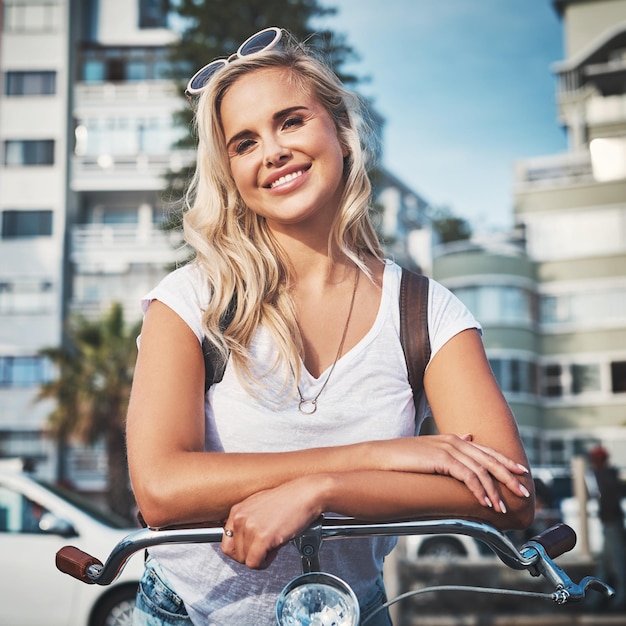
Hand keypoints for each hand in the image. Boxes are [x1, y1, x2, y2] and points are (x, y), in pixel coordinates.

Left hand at [221, 476, 323, 568]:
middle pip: (234, 554)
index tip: (251, 549)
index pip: (227, 542)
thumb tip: (243, 541)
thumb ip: (247, 522)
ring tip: (273, 544)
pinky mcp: (263, 537)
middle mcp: (240, 518)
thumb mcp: (259, 506)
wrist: (306, 494)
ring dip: (260, 558)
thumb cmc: (288, 500)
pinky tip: (275, 549)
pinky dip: (265, 562)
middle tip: (264, 548)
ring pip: (244, 560)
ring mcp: (250, 527)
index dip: (241, 550)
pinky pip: (254, 563)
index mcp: (237, 510)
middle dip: (249, 555)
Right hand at [372, 433, 529, 512]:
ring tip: (502, 507)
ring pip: (480, 469)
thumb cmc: (402, 458)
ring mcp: (447, 448)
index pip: (486, 450)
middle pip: (489, 458)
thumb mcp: (430, 450)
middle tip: (524, 492)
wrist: (380, 456)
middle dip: (508, 476)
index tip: (522, 473)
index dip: (505, 461)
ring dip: (494, 490)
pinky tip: (485, 502)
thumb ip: (451, 447)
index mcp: (453, 439)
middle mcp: (454, 441)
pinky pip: (467, 476)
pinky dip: (479, 490)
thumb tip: (469, 437)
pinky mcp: (440, 458)